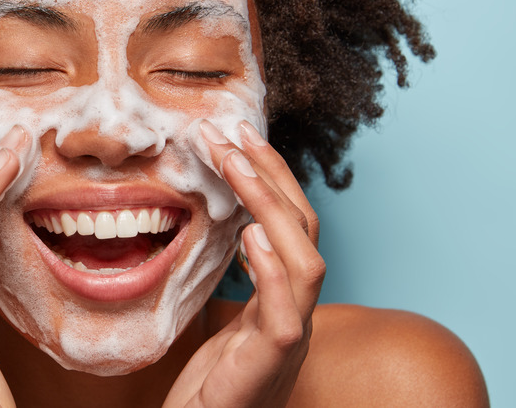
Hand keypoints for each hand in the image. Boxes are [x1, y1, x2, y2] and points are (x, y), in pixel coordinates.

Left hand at [163, 120, 323, 407]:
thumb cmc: (209, 385)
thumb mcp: (221, 320)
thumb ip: (232, 279)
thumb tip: (221, 226)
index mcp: (282, 297)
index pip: (291, 224)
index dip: (270, 177)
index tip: (237, 137)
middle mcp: (295, 311)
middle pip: (304, 230)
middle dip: (271, 176)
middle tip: (233, 134)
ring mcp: (288, 338)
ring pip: (306, 263)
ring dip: (271, 208)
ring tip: (237, 167)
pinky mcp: (270, 363)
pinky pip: (285, 313)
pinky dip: (272, 271)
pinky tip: (251, 236)